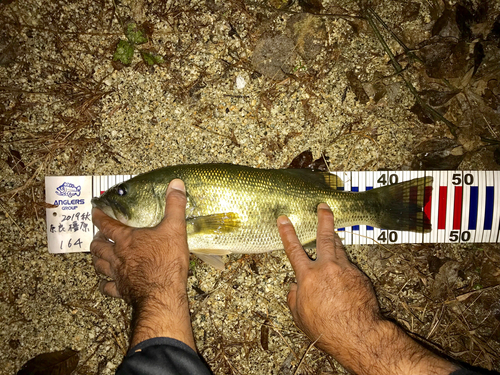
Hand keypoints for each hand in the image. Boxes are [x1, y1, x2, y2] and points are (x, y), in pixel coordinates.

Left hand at [90, 179, 194, 349]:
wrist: (161, 294)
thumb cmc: (167, 261)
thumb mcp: (175, 229)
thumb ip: (174, 206)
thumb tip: (176, 184)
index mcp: (127, 239)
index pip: (106, 225)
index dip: (99, 217)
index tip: (94, 211)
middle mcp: (117, 256)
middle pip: (98, 247)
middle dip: (96, 240)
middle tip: (98, 236)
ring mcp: (117, 275)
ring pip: (99, 266)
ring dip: (97, 260)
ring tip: (99, 256)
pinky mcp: (121, 291)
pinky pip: (107, 288)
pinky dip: (105, 284)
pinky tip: (107, 284)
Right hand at [277, 203, 458, 374]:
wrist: (357, 334)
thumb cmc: (326, 328)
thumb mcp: (299, 315)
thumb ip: (294, 297)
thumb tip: (295, 287)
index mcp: (308, 276)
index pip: (294, 249)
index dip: (287, 233)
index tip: (283, 219)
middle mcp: (327, 267)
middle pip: (325, 237)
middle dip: (324, 219)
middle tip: (324, 207)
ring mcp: (346, 269)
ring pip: (340, 249)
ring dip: (335, 240)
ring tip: (333, 232)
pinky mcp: (360, 276)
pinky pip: (350, 267)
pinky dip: (345, 268)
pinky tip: (345, 278)